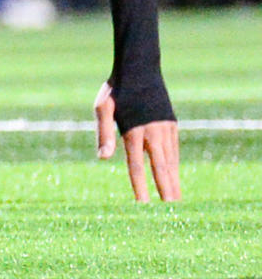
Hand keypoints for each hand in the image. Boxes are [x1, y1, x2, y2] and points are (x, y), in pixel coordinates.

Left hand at [95, 84, 182, 201]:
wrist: (140, 68)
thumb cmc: (116, 89)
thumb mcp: (103, 107)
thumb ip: (103, 133)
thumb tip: (103, 158)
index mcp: (134, 129)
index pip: (137, 164)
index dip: (140, 186)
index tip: (143, 205)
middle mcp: (153, 131)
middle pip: (160, 167)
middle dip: (165, 190)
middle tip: (171, 210)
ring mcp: (166, 128)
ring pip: (171, 160)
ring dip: (174, 180)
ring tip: (176, 199)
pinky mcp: (172, 124)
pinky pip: (174, 150)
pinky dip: (175, 165)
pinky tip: (175, 176)